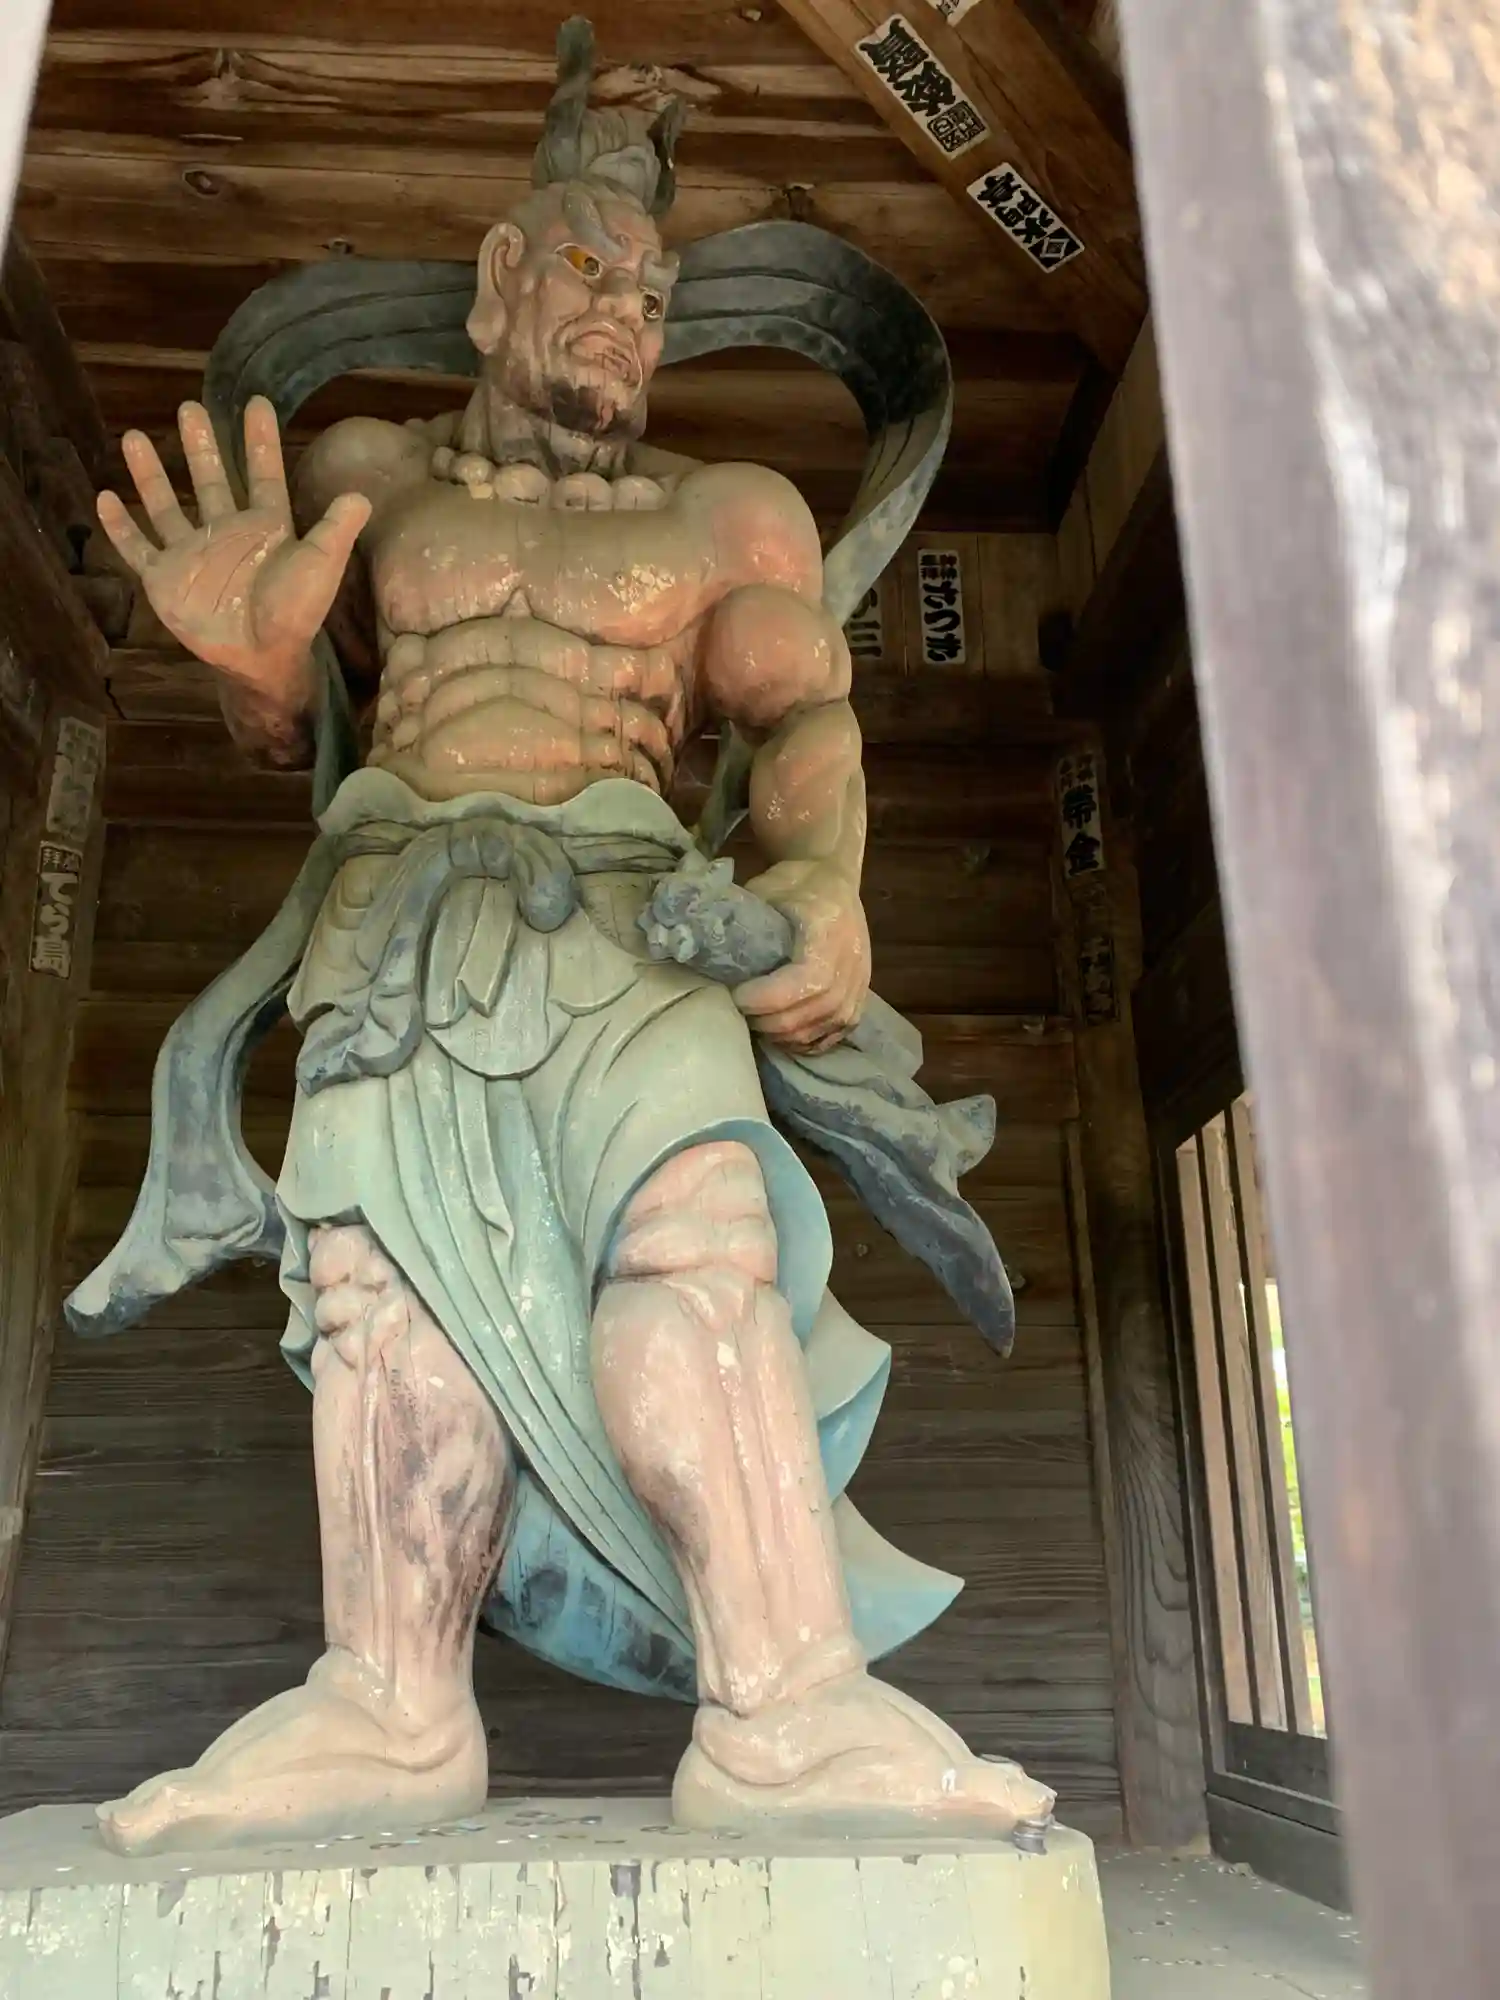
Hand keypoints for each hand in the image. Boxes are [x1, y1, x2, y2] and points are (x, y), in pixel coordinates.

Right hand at [97, 397, 370, 695]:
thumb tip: (361, 495)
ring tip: (133, 437)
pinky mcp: (165, 578)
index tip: (257, 402)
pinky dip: (120, 527)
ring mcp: (192, 553)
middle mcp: (227, 533)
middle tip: (190, 406)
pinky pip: (137, 548)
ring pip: (166, 505)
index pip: (263, 474)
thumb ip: (336, 528)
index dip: (260, 441)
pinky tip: (105, 497)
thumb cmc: (295, 612)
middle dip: (201, 445)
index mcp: (266, 527)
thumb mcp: (321, 564)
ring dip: (150, 474)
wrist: (261, 655)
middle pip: (210, 480)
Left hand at [734, 859, 870, 1054]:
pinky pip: (832, 1035)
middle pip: (810, 1012)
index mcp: (829, 931)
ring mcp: (859, 985)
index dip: (767, 997)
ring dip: (781, 1033)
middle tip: (737, 1011)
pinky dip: (803, 1041)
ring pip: (819, 1028)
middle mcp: (851, 962)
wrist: (834, 879)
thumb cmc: (796, 882)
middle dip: (766, 1019)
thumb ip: (741, 918)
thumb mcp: (766, 888)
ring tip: (755, 1021)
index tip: (735, 994)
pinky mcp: (860, 999)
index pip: (804, 980)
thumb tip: (697, 945)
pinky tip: (780, 1033)